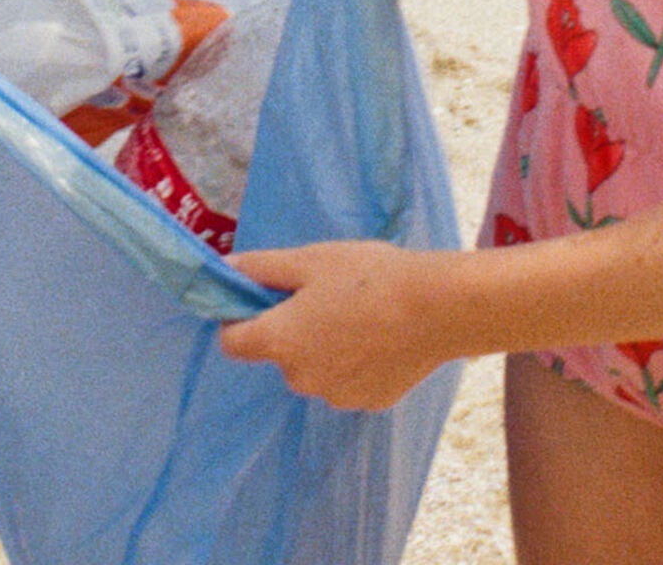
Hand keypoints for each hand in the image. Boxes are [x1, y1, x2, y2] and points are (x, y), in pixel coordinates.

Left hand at [218, 241, 451, 409]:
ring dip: (324, 347)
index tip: (261, 299)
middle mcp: (300, 379)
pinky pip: (347, 380)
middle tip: (324, 295)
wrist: (436, 309)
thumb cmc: (368, 277)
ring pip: (315, 368)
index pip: (231, 343)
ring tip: (358, 313)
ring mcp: (336, 396)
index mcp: (280, 342)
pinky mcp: (369, 403)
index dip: (237, 319)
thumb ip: (261, 267)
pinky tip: (380, 336)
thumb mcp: (309, 259)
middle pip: (280, 353)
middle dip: (292, 328)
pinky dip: (354, 362)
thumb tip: (226, 268)